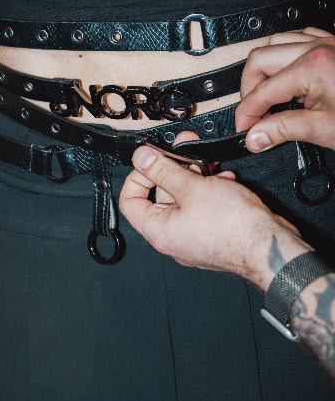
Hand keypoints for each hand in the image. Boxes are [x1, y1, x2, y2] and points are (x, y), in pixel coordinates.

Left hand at [119, 145, 308, 289]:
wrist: (271, 248)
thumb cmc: (234, 228)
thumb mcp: (193, 188)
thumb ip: (164, 170)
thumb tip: (142, 159)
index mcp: (157, 230)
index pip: (130, 200)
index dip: (137, 177)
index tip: (151, 162)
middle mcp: (171, 237)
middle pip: (159, 196)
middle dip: (174, 170)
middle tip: (185, 153)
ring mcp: (192, 237)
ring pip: (185, 200)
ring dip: (195, 177)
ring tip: (209, 165)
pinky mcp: (212, 234)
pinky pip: (203, 208)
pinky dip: (210, 191)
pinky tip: (225, 181)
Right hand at [235, 28, 334, 152]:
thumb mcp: (324, 130)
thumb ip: (282, 130)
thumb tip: (255, 137)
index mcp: (312, 67)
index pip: (260, 92)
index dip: (246, 115)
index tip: (246, 131)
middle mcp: (317, 48)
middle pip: (259, 60)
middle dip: (249, 89)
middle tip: (254, 114)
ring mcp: (328, 43)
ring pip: (276, 43)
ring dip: (265, 70)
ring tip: (268, 95)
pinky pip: (300, 38)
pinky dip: (286, 56)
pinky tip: (290, 76)